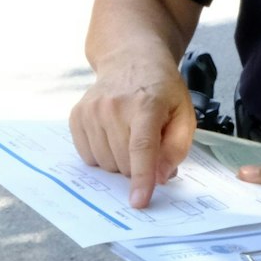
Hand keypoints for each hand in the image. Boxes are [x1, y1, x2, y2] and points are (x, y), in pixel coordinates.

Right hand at [69, 60, 195, 209]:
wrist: (131, 58)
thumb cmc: (162, 90)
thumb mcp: (183, 113)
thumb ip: (177, 147)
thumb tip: (161, 177)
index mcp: (146, 105)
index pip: (142, 148)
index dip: (141, 178)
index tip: (139, 202)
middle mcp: (113, 107)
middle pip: (123, 162)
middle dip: (138, 166)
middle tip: (149, 143)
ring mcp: (91, 111)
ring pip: (105, 164)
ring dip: (120, 161)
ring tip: (130, 134)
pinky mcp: (76, 116)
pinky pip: (88, 156)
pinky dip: (103, 154)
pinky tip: (114, 134)